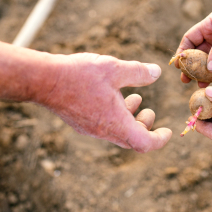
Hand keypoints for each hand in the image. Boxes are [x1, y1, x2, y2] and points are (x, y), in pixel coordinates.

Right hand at [38, 53, 172, 152]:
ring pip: (116, 132)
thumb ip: (138, 72)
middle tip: (150, 111)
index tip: (168, 131)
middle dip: (145, 127)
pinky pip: (103, 126)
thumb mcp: (114, 68)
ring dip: (129, 118)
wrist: (43, 80)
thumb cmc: (79, 75)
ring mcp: (89, 129)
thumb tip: (156, 73)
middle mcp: (103, 131)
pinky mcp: (79, 122)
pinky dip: (114, 115)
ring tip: (134, 98)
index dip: (160, 140)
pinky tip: (111, 94)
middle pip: (131, 140)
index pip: (145, 143)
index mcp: (116, 123)